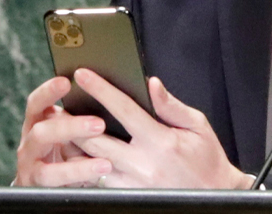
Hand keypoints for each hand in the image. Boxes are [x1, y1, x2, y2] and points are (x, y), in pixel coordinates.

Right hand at [14, 76, 114, 186]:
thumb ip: (78, 117)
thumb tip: (111, 93)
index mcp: (37, 124)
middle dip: (70, 127)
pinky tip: (97, 173)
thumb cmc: (64, 151)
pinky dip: (77, 177)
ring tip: (105, 162)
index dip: (48, 91)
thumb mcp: (68, 132)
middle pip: (41, 132)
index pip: (36, 104)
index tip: (66, 81)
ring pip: (47, 166)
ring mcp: (30, 167)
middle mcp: (30, 144)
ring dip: (77, 165)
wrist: (42, 190)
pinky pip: (55, 183)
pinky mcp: (37, 188)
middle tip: (100, 124)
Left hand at [73, 69, 252, 188]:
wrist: (214, 196)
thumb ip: (171, 105)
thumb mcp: (198, 126)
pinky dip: (84, 167)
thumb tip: (151, 84)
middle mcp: (143, 163)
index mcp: (161, 141)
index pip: (124, 109)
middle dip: (73, 120)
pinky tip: (75, 155)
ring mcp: (133, 183)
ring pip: (91, 162)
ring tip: (60, 129)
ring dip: (73, 145)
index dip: (101, 89)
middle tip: (57, 105)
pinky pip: (97, 181)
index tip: (82, 75)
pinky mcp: (127, 196)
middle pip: (96, 138)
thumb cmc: (207, 159)